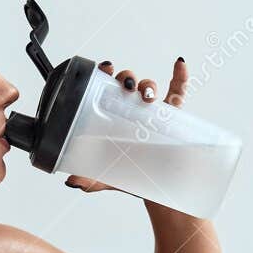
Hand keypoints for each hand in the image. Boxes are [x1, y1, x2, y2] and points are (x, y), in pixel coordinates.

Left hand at [64, 56, 188, 193]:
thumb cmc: (130, 175)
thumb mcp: (107, 177)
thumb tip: (72, 180)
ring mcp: (153, 111)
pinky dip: (180, 78)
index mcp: (113, 116)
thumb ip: (90, 179)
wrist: (157, 187)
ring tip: (147, 95)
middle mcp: (131, 109)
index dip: (105, 72)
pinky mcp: (173, 116)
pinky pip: (178, 93)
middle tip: (126, 87)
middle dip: (127, 77)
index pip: (106, 87)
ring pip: (149, 87)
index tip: (106, 68)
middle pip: (127, 82)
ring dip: (148, 84)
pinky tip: (179, 65)